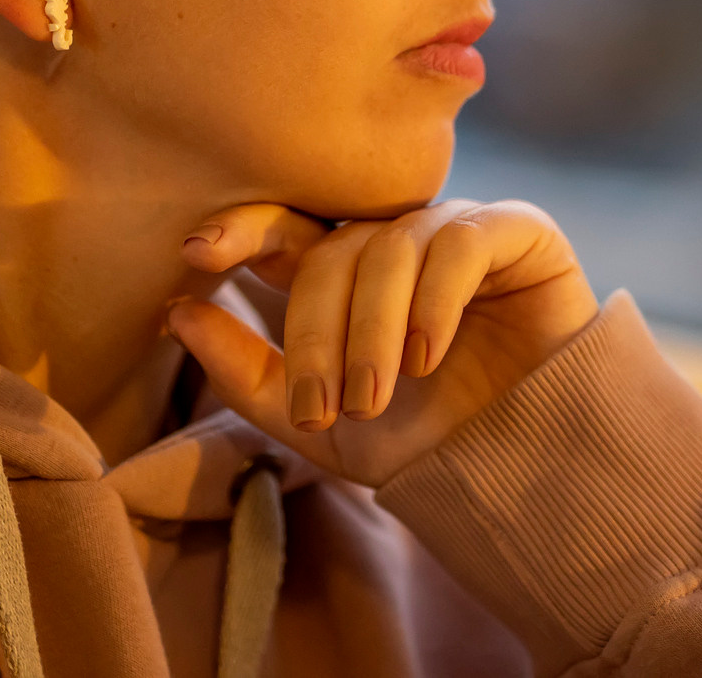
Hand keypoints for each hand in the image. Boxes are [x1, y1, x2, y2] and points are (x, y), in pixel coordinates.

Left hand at [165, 199, 597, 486]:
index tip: (196, 255)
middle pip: (333, 250)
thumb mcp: (319, 425)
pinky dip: (432, 301)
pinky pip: (459, 242)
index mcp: (347, 271)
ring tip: (374, 397)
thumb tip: (178, 314)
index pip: (286, 229)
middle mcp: (398, 238)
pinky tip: (428, 357)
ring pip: (390, 248)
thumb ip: (248, 373)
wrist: (522, 472)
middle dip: (317, 332)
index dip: (241, 230)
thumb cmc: (423, 443)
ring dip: (372, 330)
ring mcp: (456, 229)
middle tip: (325, 407)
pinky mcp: (517, 232)